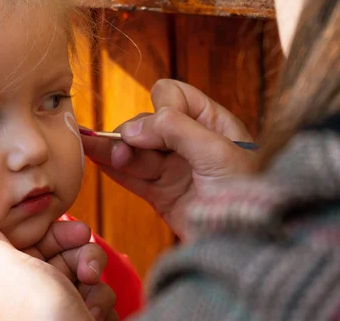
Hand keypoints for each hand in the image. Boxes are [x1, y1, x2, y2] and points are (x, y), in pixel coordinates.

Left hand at [0, 215, 117, 320]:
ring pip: (91, 276)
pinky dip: (102, 308)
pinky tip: (93, 319)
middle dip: (86, 259)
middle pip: (72, 254)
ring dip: (96, 289)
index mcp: (16, 275)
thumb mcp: (7, 269)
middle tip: (88, 271)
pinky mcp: (84, 318)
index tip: (80, 232)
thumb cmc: (39, 312)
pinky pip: (102, 299)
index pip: (44, 240)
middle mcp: (39, 290)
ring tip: (89, 305)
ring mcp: (64, 305)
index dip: (64, 233)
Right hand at [82, 79, 254, 238]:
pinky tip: (96, 158)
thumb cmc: (249, 192)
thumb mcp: (217, 152)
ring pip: (136, 151)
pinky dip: (114, 170)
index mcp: (211, 122)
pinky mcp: (162, 194)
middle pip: (147, 124)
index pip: (172, 97)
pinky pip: (133, 178)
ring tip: (90, 147)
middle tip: (123, 149)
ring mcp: (174, 169)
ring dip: (114, 149)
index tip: (155, 129)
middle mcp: (189, 142)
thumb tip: (132, 128)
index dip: (160, 108)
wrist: (249, 243)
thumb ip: (175, 130)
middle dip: (133, 134)